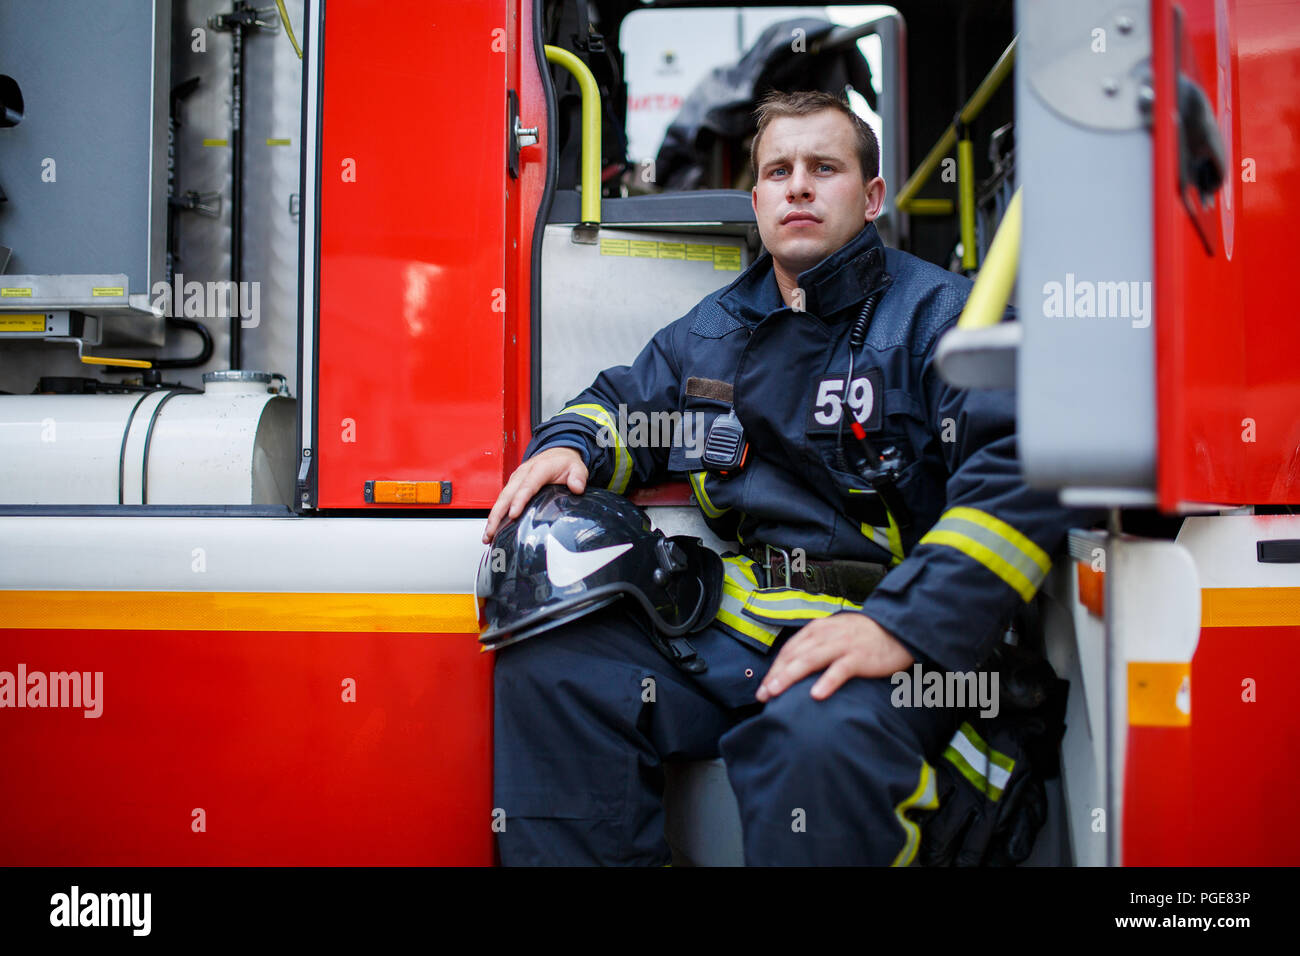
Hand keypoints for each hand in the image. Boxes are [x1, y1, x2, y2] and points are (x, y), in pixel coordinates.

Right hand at [483, 447, 588, 542]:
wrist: (557, 454)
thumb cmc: (564, 463)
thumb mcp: (577, 467)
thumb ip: (578, 477)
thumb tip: (576, 487)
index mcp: (539, 469)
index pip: (527, 485)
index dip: (519, 500)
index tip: (513, 514)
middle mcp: (523, 473)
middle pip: (507, 494)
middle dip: (497, 514)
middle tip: (491, 532)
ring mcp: (516, 479)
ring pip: (501, 498)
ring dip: (493, 517)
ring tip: (488, 536)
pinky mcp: (513, 485)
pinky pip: (502, 500)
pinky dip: (496, 514)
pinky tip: (493, 529)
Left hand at [756, 613, 914, 701]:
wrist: (897, 630)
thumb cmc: (863, 637)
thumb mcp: (834, 635)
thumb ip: (815, 646)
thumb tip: (792, 668)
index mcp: (817, 629)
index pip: (789, 650)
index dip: (774, 668)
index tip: (762, 687)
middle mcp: (826, 635)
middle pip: (794, 655)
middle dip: (776, 675)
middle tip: (763, 694)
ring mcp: (842, 645)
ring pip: (810, 660)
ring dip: (790, 676)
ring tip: (776, 692)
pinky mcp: (859, 657)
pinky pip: (840, 670)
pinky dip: (827, 681)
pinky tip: (816, 694)